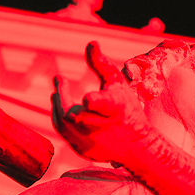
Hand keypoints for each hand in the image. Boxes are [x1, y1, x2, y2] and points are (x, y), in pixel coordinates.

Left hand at [51, 41, 151, 163]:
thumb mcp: (118, 83)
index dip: (96, 102)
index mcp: (116, 108)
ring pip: (63, 123)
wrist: (137, 146)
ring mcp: (92, 142)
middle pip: (74, 114)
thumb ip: (102, 64)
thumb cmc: (126, 107)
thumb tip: (91, 43)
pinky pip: (64, 133)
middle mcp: (103, 128)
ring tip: (57, 91)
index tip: (86, 98)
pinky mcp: (83, 151)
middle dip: (62, 94)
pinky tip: (60, 106)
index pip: (105, 105)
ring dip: (57, 104)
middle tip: (59, 79)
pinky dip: (60, 118)